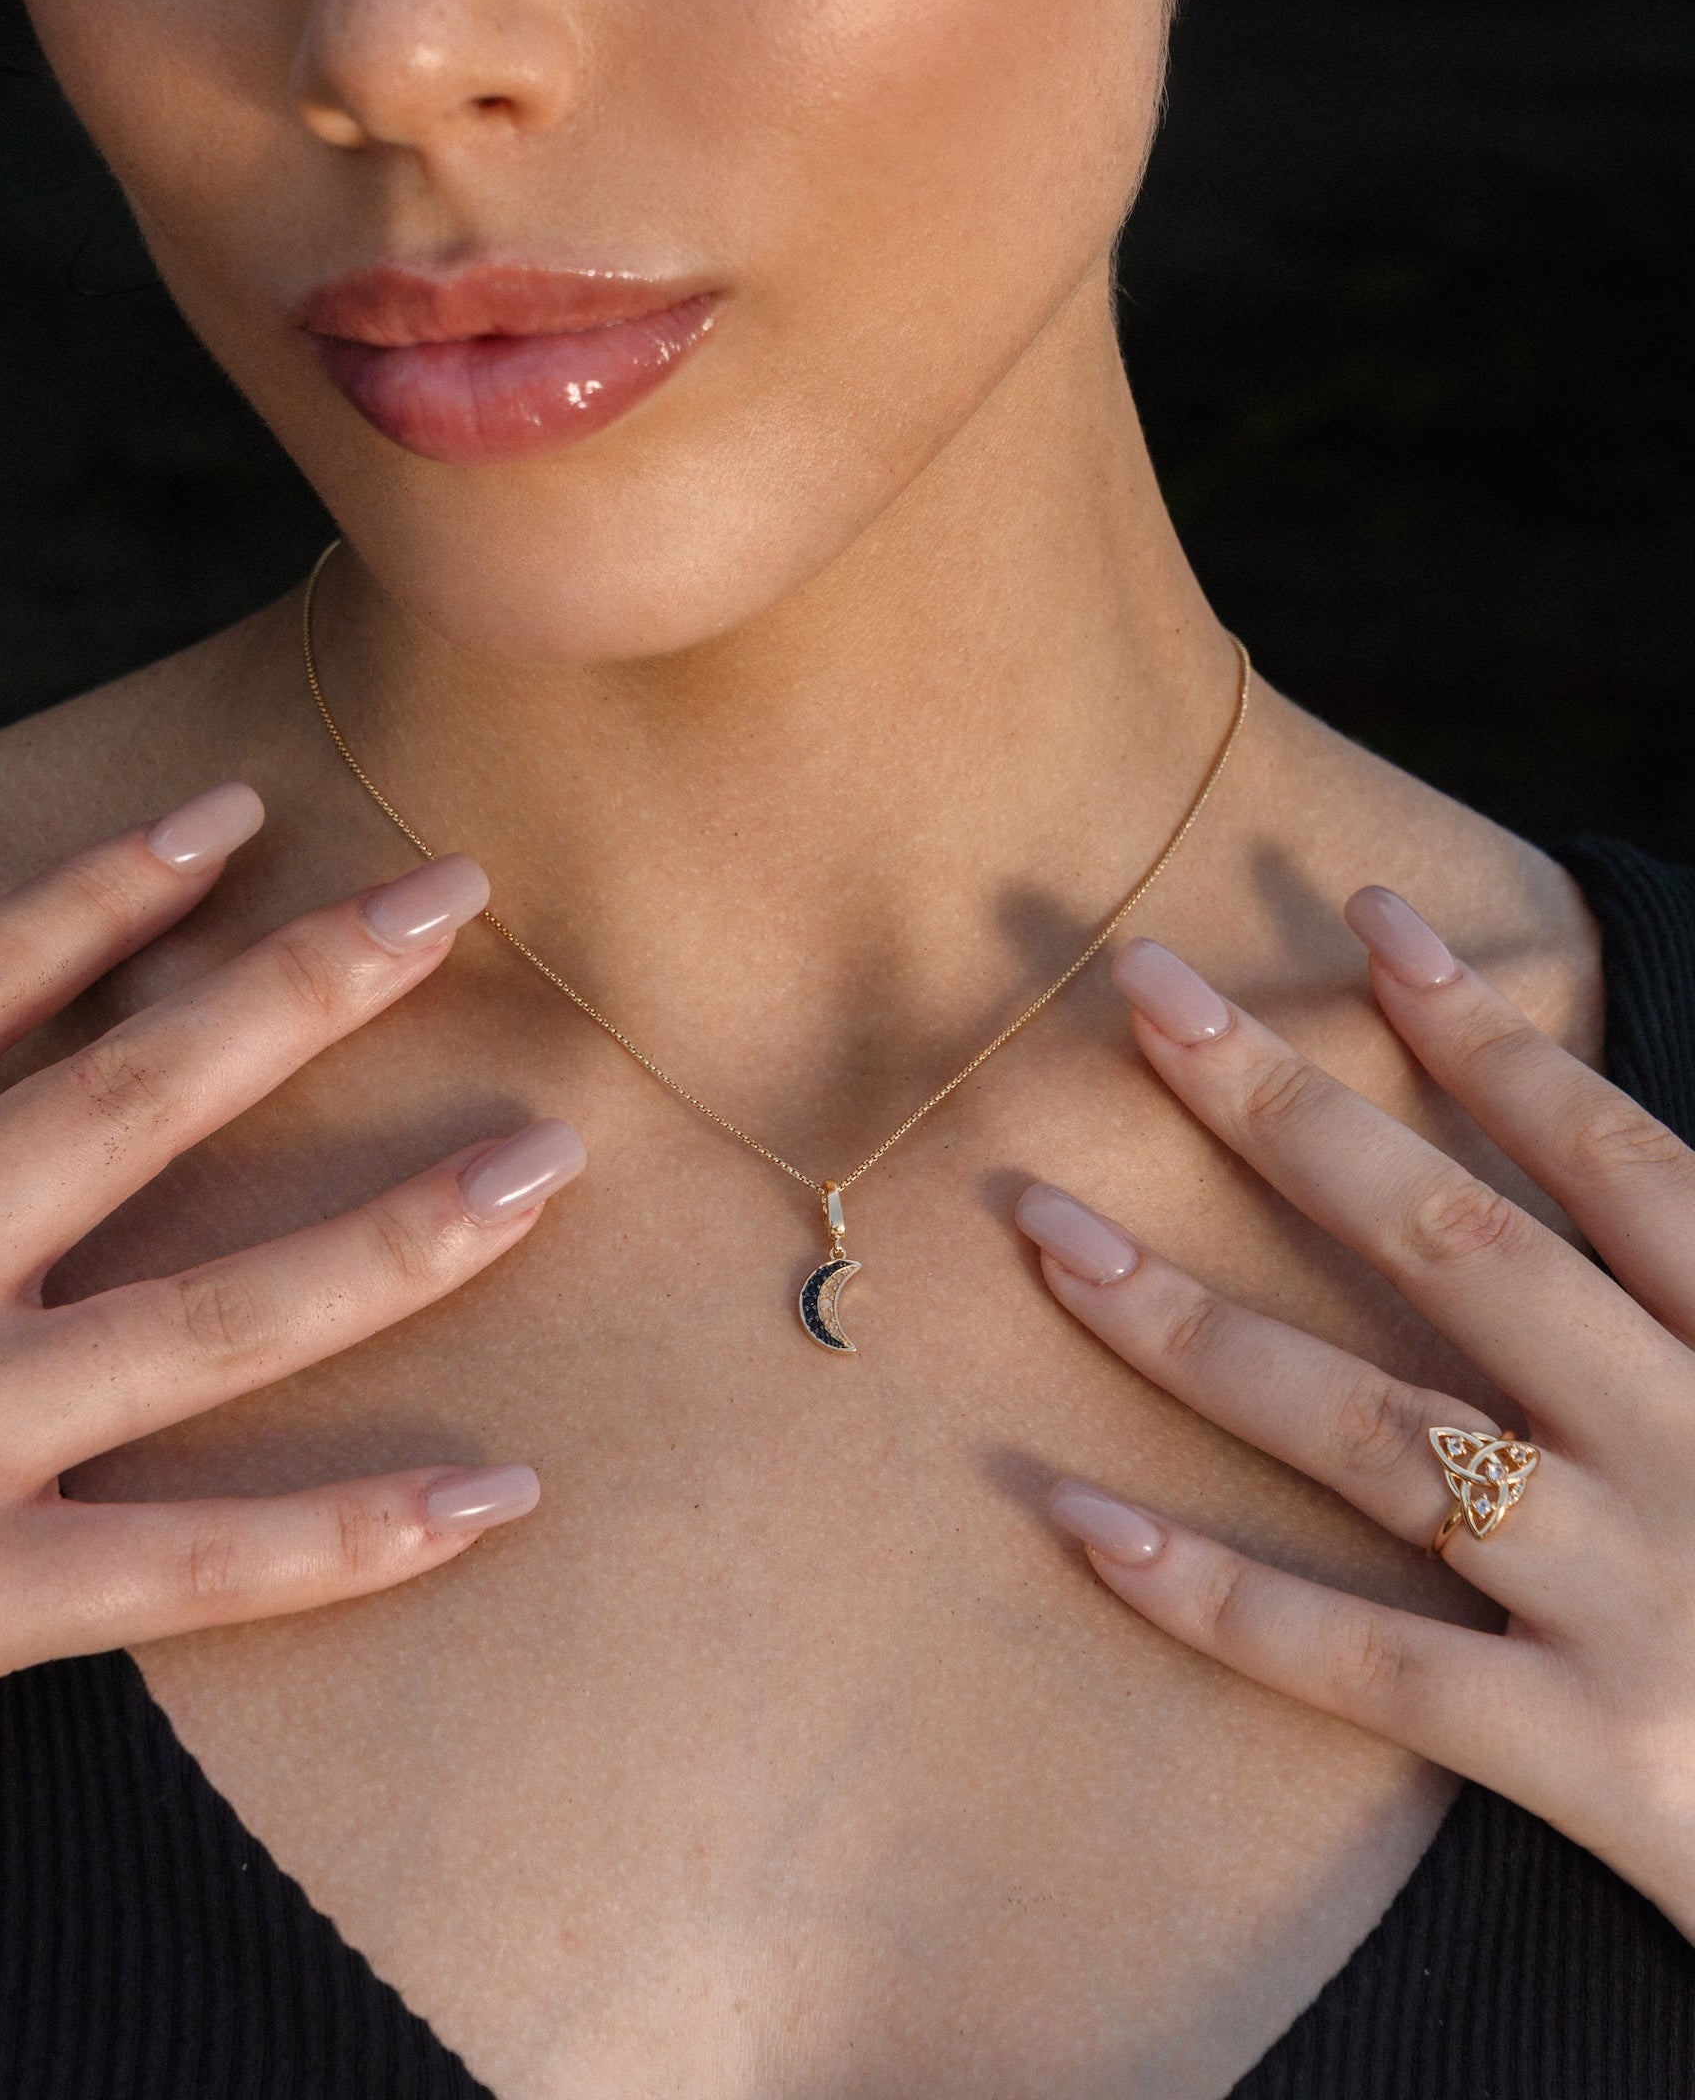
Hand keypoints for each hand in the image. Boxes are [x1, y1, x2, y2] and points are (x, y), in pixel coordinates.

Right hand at [0, 784, 584, 1841]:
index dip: (104, 894)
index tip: (232, 816)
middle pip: (125, 1102)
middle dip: (304, 988)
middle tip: (456, 896)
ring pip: (206, 1317)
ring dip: (393, 1235)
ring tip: (542, 1169)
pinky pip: (189, 1568)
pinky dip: (351, 1536)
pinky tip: (495, 1495)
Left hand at [1016, 889, 1694, 1931]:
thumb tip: (1610, 1169)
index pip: (1610, 1158)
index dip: (1487, 1036)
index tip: (1368, 920)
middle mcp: (1691, 1445)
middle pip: (1454, 1247)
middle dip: (1285, 1109)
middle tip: (1141, 992)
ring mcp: (1634, 1599)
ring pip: (1372, 1436)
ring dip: (1193, 1326)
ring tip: (1049, 1234)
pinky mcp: (1592, 1757)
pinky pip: (1366, 1662)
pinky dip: (1216, 1594)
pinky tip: (1076, 1516)